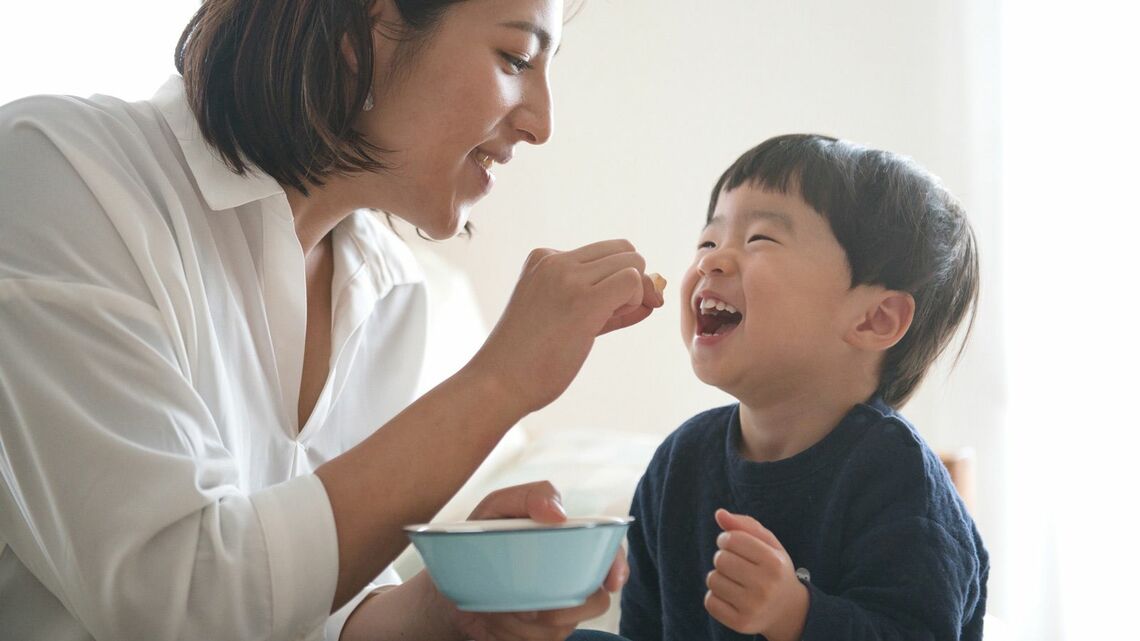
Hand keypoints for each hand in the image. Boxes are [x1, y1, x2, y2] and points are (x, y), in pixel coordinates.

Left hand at [443, 481, 627, 640]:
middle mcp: (570, 577)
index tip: (611, 581)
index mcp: (567, 544)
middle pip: (596, 597)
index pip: (609, 553)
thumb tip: (559, 513)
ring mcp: (558, 610)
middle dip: (572, 605)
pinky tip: (503, 622)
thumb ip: (527, 496)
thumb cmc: (478, 539)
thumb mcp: (495, 508)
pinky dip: (519, 634)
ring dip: (538, 620)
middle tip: (538, 606)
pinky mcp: (542, 636)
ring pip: (567, 624)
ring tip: (511, 608)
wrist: (447, 589)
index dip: (617, 566)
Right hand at [469, 240, 664, 414]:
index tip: (608, 310)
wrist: (498, 382)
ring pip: (633, 263)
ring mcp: (568, 279)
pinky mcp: (583, 301)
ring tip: (605, 323)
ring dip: (634, 294)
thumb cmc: (529, 358)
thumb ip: (603, 301)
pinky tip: (612, 323)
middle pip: (624, 251)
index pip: (604, 252)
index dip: (617, 279)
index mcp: (543, 258)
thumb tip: (654, 294)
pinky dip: (636, 301)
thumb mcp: (562, 315)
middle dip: (632, 282)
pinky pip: (633, 281)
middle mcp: (555, 261)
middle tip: (613, 316)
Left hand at [704, 509, 807, 640]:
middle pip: (720, 559)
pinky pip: (710, 602)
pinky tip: (731, 597)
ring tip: (735, 581)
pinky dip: (716, 597)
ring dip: (719, 577)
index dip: (726, 539)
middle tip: (736, 564)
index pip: (731, 539)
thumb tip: (719, 513)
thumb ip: (744, 525)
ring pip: (712, 579)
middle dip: (723, 558)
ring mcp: (753, 607)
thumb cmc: (773, 569)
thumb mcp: (768, 544)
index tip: (732, 544)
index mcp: (774, 562)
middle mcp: (765, 586)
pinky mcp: (741, 624)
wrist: (787, 610)